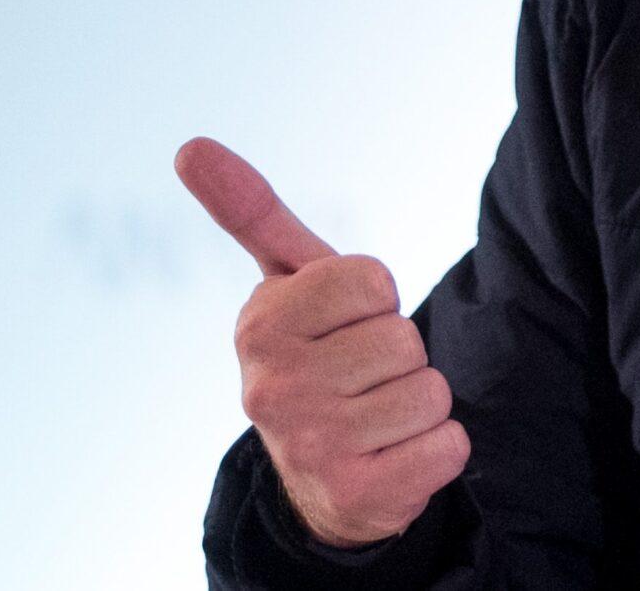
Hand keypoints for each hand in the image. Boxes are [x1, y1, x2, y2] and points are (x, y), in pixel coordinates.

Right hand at [175, 136, 470, 548]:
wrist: (320, 478)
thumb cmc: (316, 354)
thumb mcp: (289, 283)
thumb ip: (253, 211)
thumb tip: (189, 143)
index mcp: (258, 325)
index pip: (373, 280)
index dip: (375, 300)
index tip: (343, 325)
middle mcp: (272, 389)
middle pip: (404, 338)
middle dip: (397, 355)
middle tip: (359, 379)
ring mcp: (311, 446)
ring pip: (431, 390)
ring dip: (419, 404)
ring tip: (375, 417)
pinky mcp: (359, 495)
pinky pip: (451, 445)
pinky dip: (438, 450)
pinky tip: (393, 457)